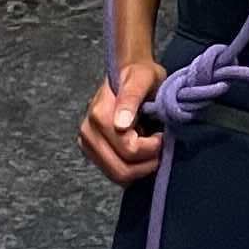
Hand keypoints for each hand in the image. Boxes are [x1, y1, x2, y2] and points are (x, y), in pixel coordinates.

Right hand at [79, 55, 166, 184]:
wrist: (129, 73)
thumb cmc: (140, 75)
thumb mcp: (143, 78)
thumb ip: (131, 98)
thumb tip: (120, 125)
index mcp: (99, 116)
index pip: (129, 150)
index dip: (152, 148)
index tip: (162, 134)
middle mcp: (88, 132)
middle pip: (121, 170)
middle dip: (146, 163)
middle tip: (159, 145)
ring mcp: (87, 143)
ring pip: (117, 175)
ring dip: (139, 167)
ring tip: (150, 146)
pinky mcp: (90, 150)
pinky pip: (113, 172)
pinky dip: (131, 168)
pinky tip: (140, 151)